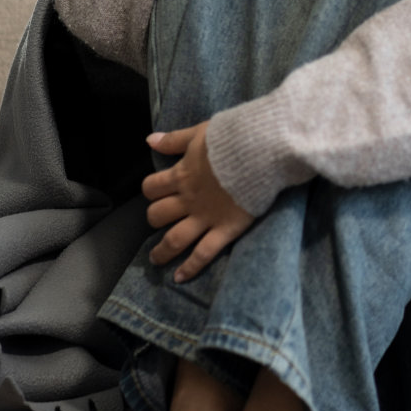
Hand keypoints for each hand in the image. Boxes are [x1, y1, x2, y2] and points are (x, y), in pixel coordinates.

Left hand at [142, 122, 254, 280]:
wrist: (259, 150)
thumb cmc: (232, 138)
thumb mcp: (199, 133)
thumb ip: (174, 139)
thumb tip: (150, 140)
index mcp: (182, 174)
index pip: (152, 187)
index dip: (151, 191)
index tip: (157, 193)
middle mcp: (189, 199)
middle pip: (158, 215)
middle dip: (155, 219)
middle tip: (160, 222)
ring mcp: (206, 217)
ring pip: (174, 239)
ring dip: (162, 252)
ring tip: (156, 259)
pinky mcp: (225, 229)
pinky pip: (203, 254)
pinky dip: (190, 268)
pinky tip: (180, 277)